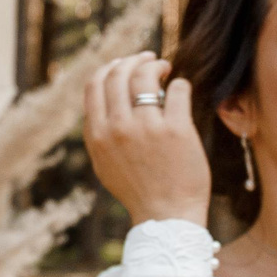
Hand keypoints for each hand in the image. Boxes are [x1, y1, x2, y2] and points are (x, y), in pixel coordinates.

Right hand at [84, 52, 209, 225]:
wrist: (167, 217)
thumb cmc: (139, 191)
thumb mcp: (105, 164)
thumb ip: (100, 133)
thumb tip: (104, 99)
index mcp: (98, 135)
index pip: (95, 84)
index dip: (110, 67)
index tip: (123, 64)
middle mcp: (118, 128)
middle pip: (119, 74)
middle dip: (133, 60)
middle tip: (149, 60)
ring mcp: (147, 128)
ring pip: (145, 76)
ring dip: (155, 65)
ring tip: (165, 69)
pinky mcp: (177, 130)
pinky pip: (178, 90)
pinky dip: (180, 84)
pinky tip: (181, 89)